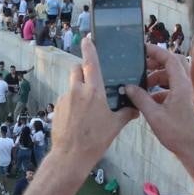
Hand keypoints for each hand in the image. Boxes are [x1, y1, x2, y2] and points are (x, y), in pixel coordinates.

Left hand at [49, 36, 137, 165]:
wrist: (71, 155)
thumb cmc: (96, 140)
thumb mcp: (116, 125)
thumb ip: (126, 112)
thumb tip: (136, 107)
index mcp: (94, 91)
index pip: (91, 63)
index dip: (89, 48)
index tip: (87, 38)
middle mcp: (77, 91)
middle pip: (77, 70)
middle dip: (84, 71)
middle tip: (93, 81)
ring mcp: (65, 98)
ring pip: (72, 85)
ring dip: (79, 89)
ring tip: (88, 108)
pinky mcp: (57, 107)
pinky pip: (66, 99)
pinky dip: (73, 103)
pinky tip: (79, 118)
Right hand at [125, 44, 193, 179]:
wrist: (193, 149)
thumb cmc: (177, 134)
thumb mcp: (154, 115)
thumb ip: (140, 98)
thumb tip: (128, 87)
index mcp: (181, 85)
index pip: (170, 58)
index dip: (156, 51)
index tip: (142, 49)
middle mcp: (187, 85)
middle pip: (174, 63)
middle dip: (157, 62)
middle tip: (141, 65)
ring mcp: (188, 93)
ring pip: (173, 75)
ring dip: (158, 76)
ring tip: (143, 84)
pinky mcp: (187, 101)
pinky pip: (174, 87)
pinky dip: (161, 88)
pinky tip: (150, 99)